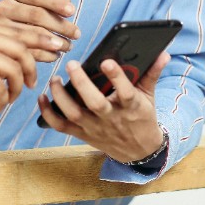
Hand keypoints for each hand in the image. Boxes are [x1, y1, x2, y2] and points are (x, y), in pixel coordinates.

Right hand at [0, 0, 80, 61]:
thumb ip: (55, 1)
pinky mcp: (3, 45)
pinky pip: (28, 50)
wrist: (5, 36)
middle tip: (77, 34)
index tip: (72, 11)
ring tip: (69, 46)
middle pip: (36, 15)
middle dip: (60, 25)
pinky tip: (56, 55)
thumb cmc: (31, 16)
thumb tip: (66, 2)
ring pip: (32, 34)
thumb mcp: (41, 5)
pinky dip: (45, 54)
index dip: (55, 3)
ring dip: (55, 41)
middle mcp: (2, 7)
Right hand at [0, 22, 58, 110]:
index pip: (19, 31)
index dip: (41, 40)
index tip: (57, 48)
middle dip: (34, 67)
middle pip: (23, 49)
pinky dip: (4, 98)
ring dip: (17, 88)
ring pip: (14, 69)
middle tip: (33, 83)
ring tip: (11, 98)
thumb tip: (6, 58)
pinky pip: (0, 87)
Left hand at [37, 51, 169, 162]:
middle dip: (81, 83)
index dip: (116, 77)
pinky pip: (61, 126)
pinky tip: (41, 97)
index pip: (125, 92)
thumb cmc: (141, 117)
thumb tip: (163, 53)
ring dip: (60, 96)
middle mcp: (111, 118)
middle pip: (94, 103)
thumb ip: (152, 73)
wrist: (138, 152)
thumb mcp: (149, 96)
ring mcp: (94, 128)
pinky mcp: (82, 134)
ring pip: (74, 114)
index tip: (106, 61)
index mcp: (131, 107)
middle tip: (71, 64)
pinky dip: (48, 114)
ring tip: (55, 79)